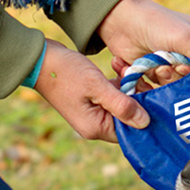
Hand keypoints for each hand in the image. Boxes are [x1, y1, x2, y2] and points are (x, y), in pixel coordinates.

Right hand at [32, 40, 149, 142]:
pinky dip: (118, 82)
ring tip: (125, 68)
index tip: (152, 94)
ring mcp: (93, 113)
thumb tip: (146, 123)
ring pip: (123, 104)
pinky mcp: (92, 100)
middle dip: (136, 96)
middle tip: (137, 76)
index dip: (145, 115)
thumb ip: (121, 105)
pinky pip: (113, 95)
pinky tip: (117, 65)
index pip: (130, 131)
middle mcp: (95, 125)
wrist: (38, 58)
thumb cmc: (66, 72)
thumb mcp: (97, 86)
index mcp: (95, 127)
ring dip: (128, 85)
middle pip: (128, 118)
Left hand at [97, 0, 189, 94]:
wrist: (119, 22)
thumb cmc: (158, 23)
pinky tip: (152, 70)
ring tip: (162, 67)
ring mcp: (185, 66)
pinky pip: (172, 90)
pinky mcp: (167, 75)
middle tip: (183, 74)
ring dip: (175, 82)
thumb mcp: (187, 40)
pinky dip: (161, 84)